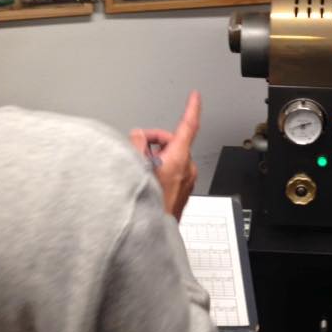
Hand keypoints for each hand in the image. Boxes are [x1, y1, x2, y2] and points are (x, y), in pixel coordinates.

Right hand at [129, 91, 200, 220]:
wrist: (152, 234)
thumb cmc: (148, 206)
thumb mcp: (137, 166)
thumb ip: (137, 144)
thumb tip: (138, 136)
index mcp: (179, 158)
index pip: (189, 126)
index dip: (192, 108)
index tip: (195, 97)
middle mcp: (187, 168)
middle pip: (173, 141)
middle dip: (155, 141)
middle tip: (137, 149)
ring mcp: (185, 181)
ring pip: (170, 157)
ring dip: (155, 157)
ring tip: (139, 169)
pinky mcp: (181, 191)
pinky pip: (171, 171)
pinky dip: (159, 169)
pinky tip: (145, 180)